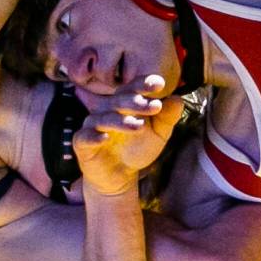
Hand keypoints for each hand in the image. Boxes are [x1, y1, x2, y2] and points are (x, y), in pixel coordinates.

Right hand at [74, 75, 184, 195]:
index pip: (132, 88)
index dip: (143, 84)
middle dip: (136, 102)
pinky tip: (106, 138)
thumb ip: (167, 118)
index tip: (159, 84)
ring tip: (139, 126)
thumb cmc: (137, 149)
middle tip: (154, 106)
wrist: (120, 176)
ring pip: (104, 118)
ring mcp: (93, 126)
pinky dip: (94, 136)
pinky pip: (85, 137)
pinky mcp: (82, 143)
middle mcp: (107, 110)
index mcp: (124, 103)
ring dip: (121, 121)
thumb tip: (178, 99)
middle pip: (118, 101)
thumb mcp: (158, 134)